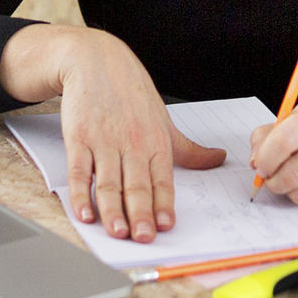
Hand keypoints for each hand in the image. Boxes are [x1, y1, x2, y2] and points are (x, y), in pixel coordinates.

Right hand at [2, 26, 221, 242]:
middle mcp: (132, 143)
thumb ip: (189, 149)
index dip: (164, 204)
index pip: (162, 179)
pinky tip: (85, 211)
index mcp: (156, 142)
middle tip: (142, 237)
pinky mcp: (79, 138)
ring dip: (112, 209)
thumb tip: (219, 159)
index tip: (166, 226)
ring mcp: (104, 141)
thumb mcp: (164, 121)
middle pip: (136, 185)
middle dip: (140, 213)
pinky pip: (79, 170)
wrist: (95, 61)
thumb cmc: (131, 93)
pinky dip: (80, 193)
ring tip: (117, 231)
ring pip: (109, 182)